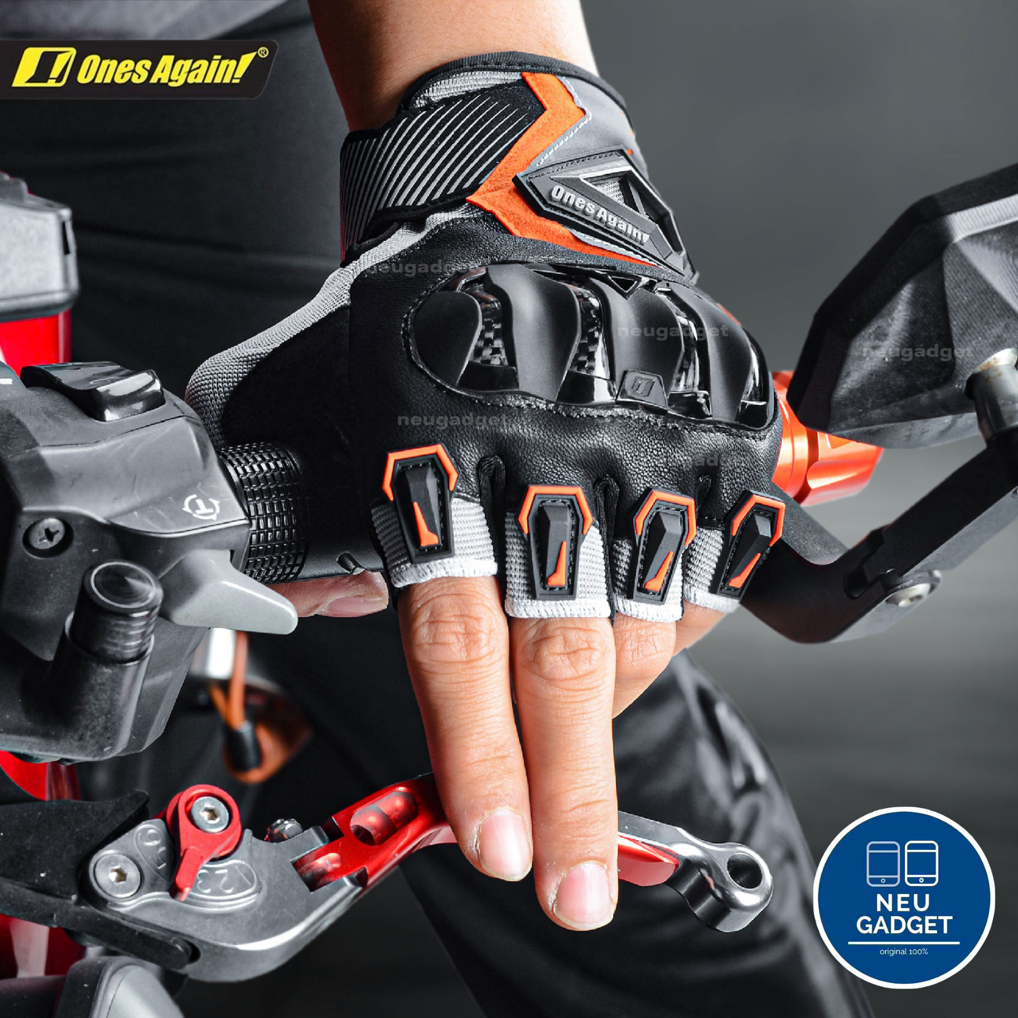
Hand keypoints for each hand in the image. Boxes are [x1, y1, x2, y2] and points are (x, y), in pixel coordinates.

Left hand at [192, 54, 784, 930]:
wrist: (521, 197)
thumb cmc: (419, 308)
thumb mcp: (328, 395)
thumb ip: (324, 515)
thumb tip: (345, 613)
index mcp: (438, 443)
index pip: (459, 633)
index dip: (476, 751)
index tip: (496, 838)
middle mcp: (552, 448)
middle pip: (566, 652)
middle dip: (571, 785)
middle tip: (576, 880)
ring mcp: (646, 435)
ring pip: (642, 623)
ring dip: (609, 699)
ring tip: (577, 720)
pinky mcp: (718, 426)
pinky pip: (709, 569)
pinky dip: (674, 621)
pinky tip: (637, 627)